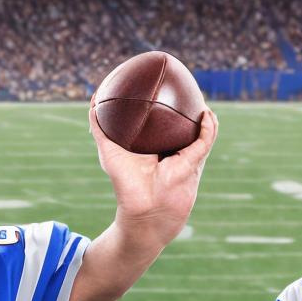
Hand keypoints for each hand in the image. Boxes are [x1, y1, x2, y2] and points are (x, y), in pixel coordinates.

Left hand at [88, 97, 218, 245]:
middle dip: (187, 111)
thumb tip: (93, 101)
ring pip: (199, 133)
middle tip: (184, 88)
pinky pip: (205, 141)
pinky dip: (208, 127)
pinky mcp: (194, 163)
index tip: (159, 88)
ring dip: (203, 117)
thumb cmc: (126, 186)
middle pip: (181, 127)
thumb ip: (100, 129)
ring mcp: (185, 158)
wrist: (144, 212)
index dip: (162, 109)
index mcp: (153, 149)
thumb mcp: (109, 152)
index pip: (160, 125)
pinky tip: (206, 112)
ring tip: (201, 99)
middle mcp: (171, 152)